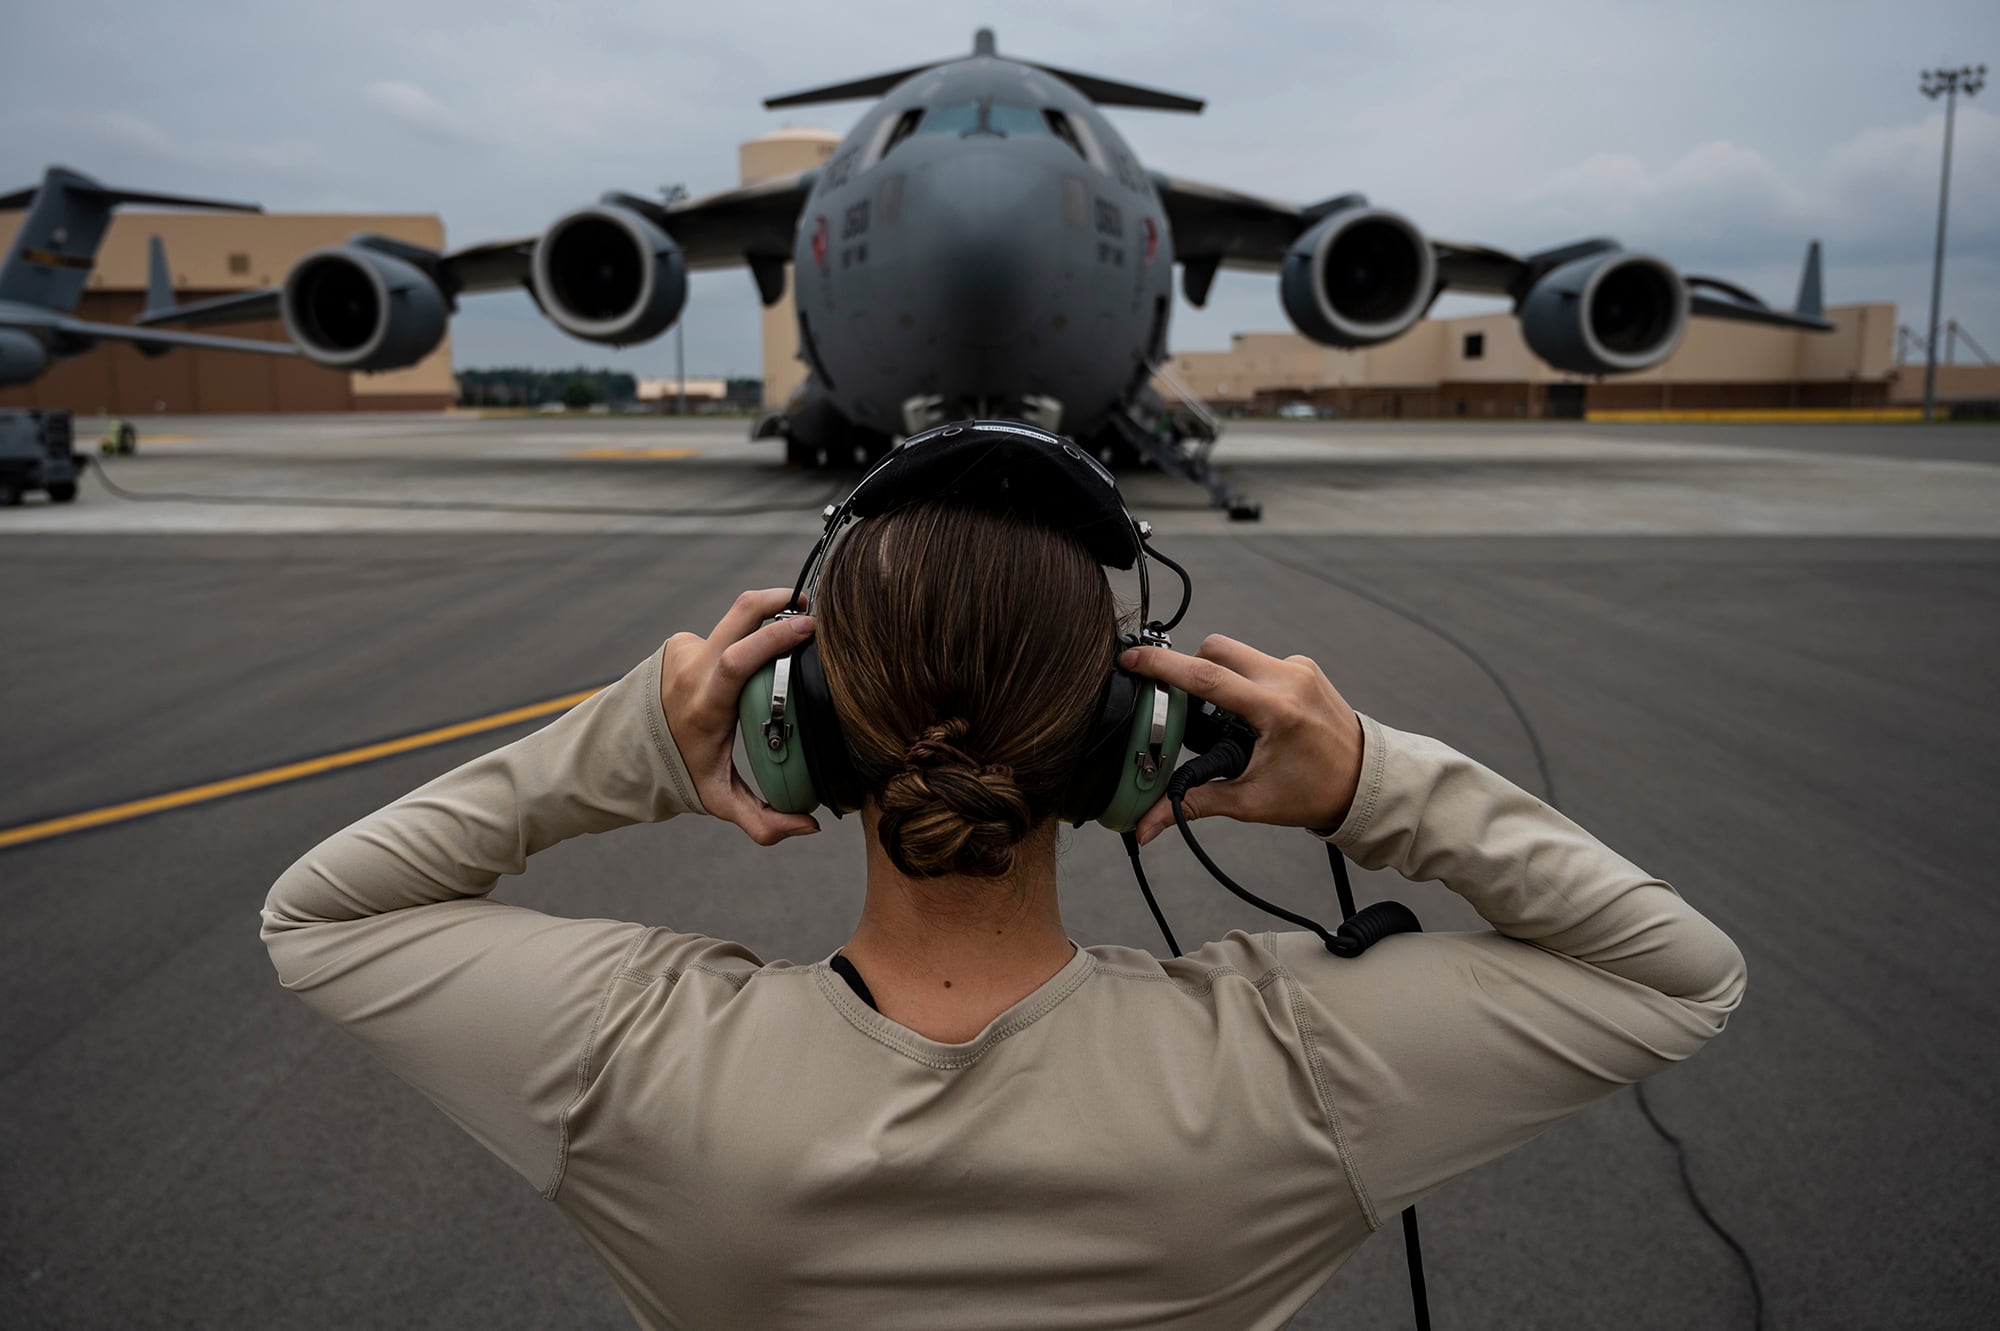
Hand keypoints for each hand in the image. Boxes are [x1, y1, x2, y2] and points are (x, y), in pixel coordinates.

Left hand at [659, 588, 820, 845]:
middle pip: (740, 613)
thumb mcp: (718, 798)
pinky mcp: (682, 641)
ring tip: (788, 645)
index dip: (774, 638)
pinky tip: (753, 661)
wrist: (626, 745)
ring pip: (737, 620)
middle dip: (780, 599)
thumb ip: (762, 821)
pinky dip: (745, 638)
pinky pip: (725, 631)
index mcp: (704, 703)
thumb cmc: (681, 770)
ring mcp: (685, 649)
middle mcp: (692, 668)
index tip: (809, 627)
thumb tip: (809, 827)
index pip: (738, 659)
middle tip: (812, 609)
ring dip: (764, 627)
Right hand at [1121, 634, 1364, 846]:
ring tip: (1218, 715)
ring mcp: (1299, 667)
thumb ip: (1192, 803)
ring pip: (1236, 652)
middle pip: (1216, 650)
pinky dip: (1242, 680)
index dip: (1162, 666)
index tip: (1130, 660)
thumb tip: (1146, 825)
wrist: (1366, 783)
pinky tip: (1248, 713)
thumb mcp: (1250, 801)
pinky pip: (1257, 661)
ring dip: (1216, 674)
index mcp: (1276, 709)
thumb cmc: (1314, 793)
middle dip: (1189, 668)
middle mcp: (1289, 678)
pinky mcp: (1304, 667)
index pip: (1207, 676)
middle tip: (1178, 701)